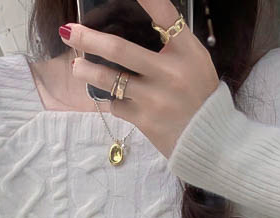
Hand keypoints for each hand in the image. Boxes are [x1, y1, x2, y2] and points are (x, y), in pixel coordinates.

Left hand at [65, 0, 219, 158]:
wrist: (209, 139)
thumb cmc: (201, 94)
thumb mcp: (195, 59)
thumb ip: (173, 38)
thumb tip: (143, 17)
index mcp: (186, 52)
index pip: (164, 14)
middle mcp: (169, 73)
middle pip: (120, 49)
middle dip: (89, 39)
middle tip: (70, 32)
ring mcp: (154, 99)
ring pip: (110, 79)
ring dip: (87, 70)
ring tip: (76, 66)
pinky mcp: (145, 121)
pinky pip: (117, 105)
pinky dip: (112, 99)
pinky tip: (113, 96)